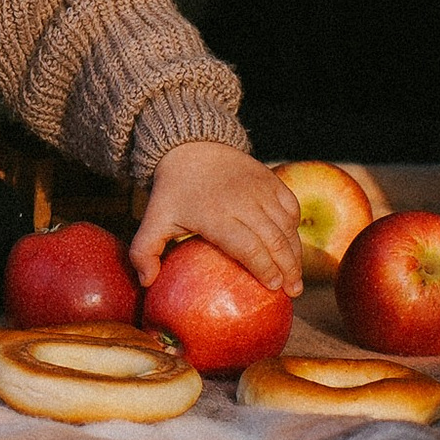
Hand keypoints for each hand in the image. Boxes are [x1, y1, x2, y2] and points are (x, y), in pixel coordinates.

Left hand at [129, 140, 303, 294]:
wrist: (191, 147)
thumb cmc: (173, 192)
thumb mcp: (154, 219)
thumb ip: (143, 252)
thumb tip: (146, 282)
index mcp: (214, 214)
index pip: (248, 246)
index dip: (264, 268)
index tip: (272, 287)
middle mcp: (242, 201)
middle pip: (274, 240)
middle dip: (288, 269)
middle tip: (292, 292)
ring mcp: (260, 188)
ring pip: (287, 226)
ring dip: (295, 254)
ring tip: (295, 279)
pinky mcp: (271, 179)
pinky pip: (291, 207)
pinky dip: (294, 229)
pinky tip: (292, 247)